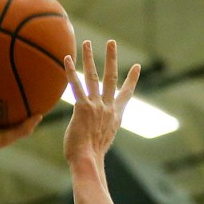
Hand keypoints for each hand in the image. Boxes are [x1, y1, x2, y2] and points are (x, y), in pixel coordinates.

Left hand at [63, 39, 140, 165]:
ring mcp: (96, 106)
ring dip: (90, 58)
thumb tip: (94, 134)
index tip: (136, 67)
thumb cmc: (91, 156)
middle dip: (111, 59)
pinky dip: (71, 71)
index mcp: (115, 116)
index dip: (132, 80)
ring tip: (87, 42)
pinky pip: (76, 85)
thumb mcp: (101, 142)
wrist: (88, 160)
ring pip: (93, 76)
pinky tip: (67, 59)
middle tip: (111, 43)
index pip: (126, 94)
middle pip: (111, 78)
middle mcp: (107, 108)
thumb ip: (100, 131)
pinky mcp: (82, 108)